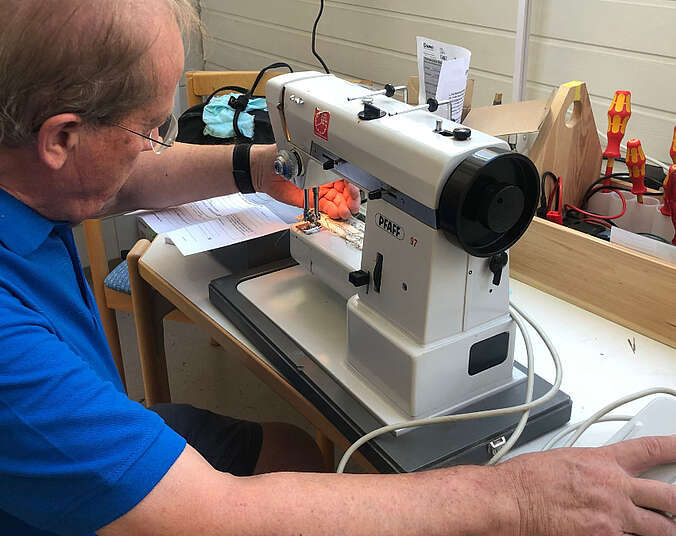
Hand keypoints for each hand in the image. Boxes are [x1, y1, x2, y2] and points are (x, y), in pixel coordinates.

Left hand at [251, 145, 359, 219]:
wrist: (262, 170)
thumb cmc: (278, 156)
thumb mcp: (299, 156)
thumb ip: (314, 163)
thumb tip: (326, 168)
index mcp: (325, 163)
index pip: (345, 174)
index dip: (352, 184)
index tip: (354, 191)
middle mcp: (324, 177)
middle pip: (344, 190)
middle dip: (350, 199)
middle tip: (352, 206)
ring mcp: (319, 190)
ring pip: (337, 200)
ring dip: (342, 207)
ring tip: (343, 212)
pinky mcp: (311, 201)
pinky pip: (325, 208)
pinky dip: (332, 212)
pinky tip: (336, 213)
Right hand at [498, 436, 675, 534]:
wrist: (510, 501)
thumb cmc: (527, 479)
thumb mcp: (565, 458)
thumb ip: (592, 466)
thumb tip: (603, 471)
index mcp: (603, 462)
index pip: (650, 450)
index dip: (675, 448)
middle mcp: (614, 488)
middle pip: (670, 496)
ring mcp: (612, 518)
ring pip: (661, 530)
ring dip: (660, 529)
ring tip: (653, 527)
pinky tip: (623, 534)